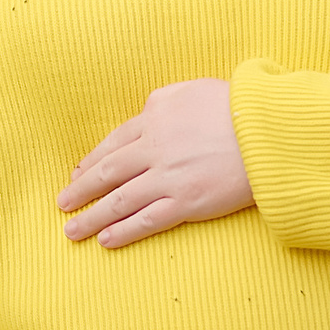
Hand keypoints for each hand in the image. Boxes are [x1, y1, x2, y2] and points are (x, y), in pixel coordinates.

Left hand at [58, 78, 252, 247]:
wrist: (267, 130)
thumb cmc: (238, 106)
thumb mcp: (193, 88)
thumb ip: (165, 100)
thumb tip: (148, 112)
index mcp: (155, 117)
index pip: (114, 143)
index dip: (92, 161)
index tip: (78, 174)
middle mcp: (154, 148)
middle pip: (108, 173)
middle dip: (81, 191)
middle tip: (62, 203)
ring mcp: (168, 177)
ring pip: (119, 201)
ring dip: (91, 217)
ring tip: (72, 231)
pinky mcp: (186, 202)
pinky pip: (146, 220)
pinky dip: (122, 231)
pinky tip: (105, 240)